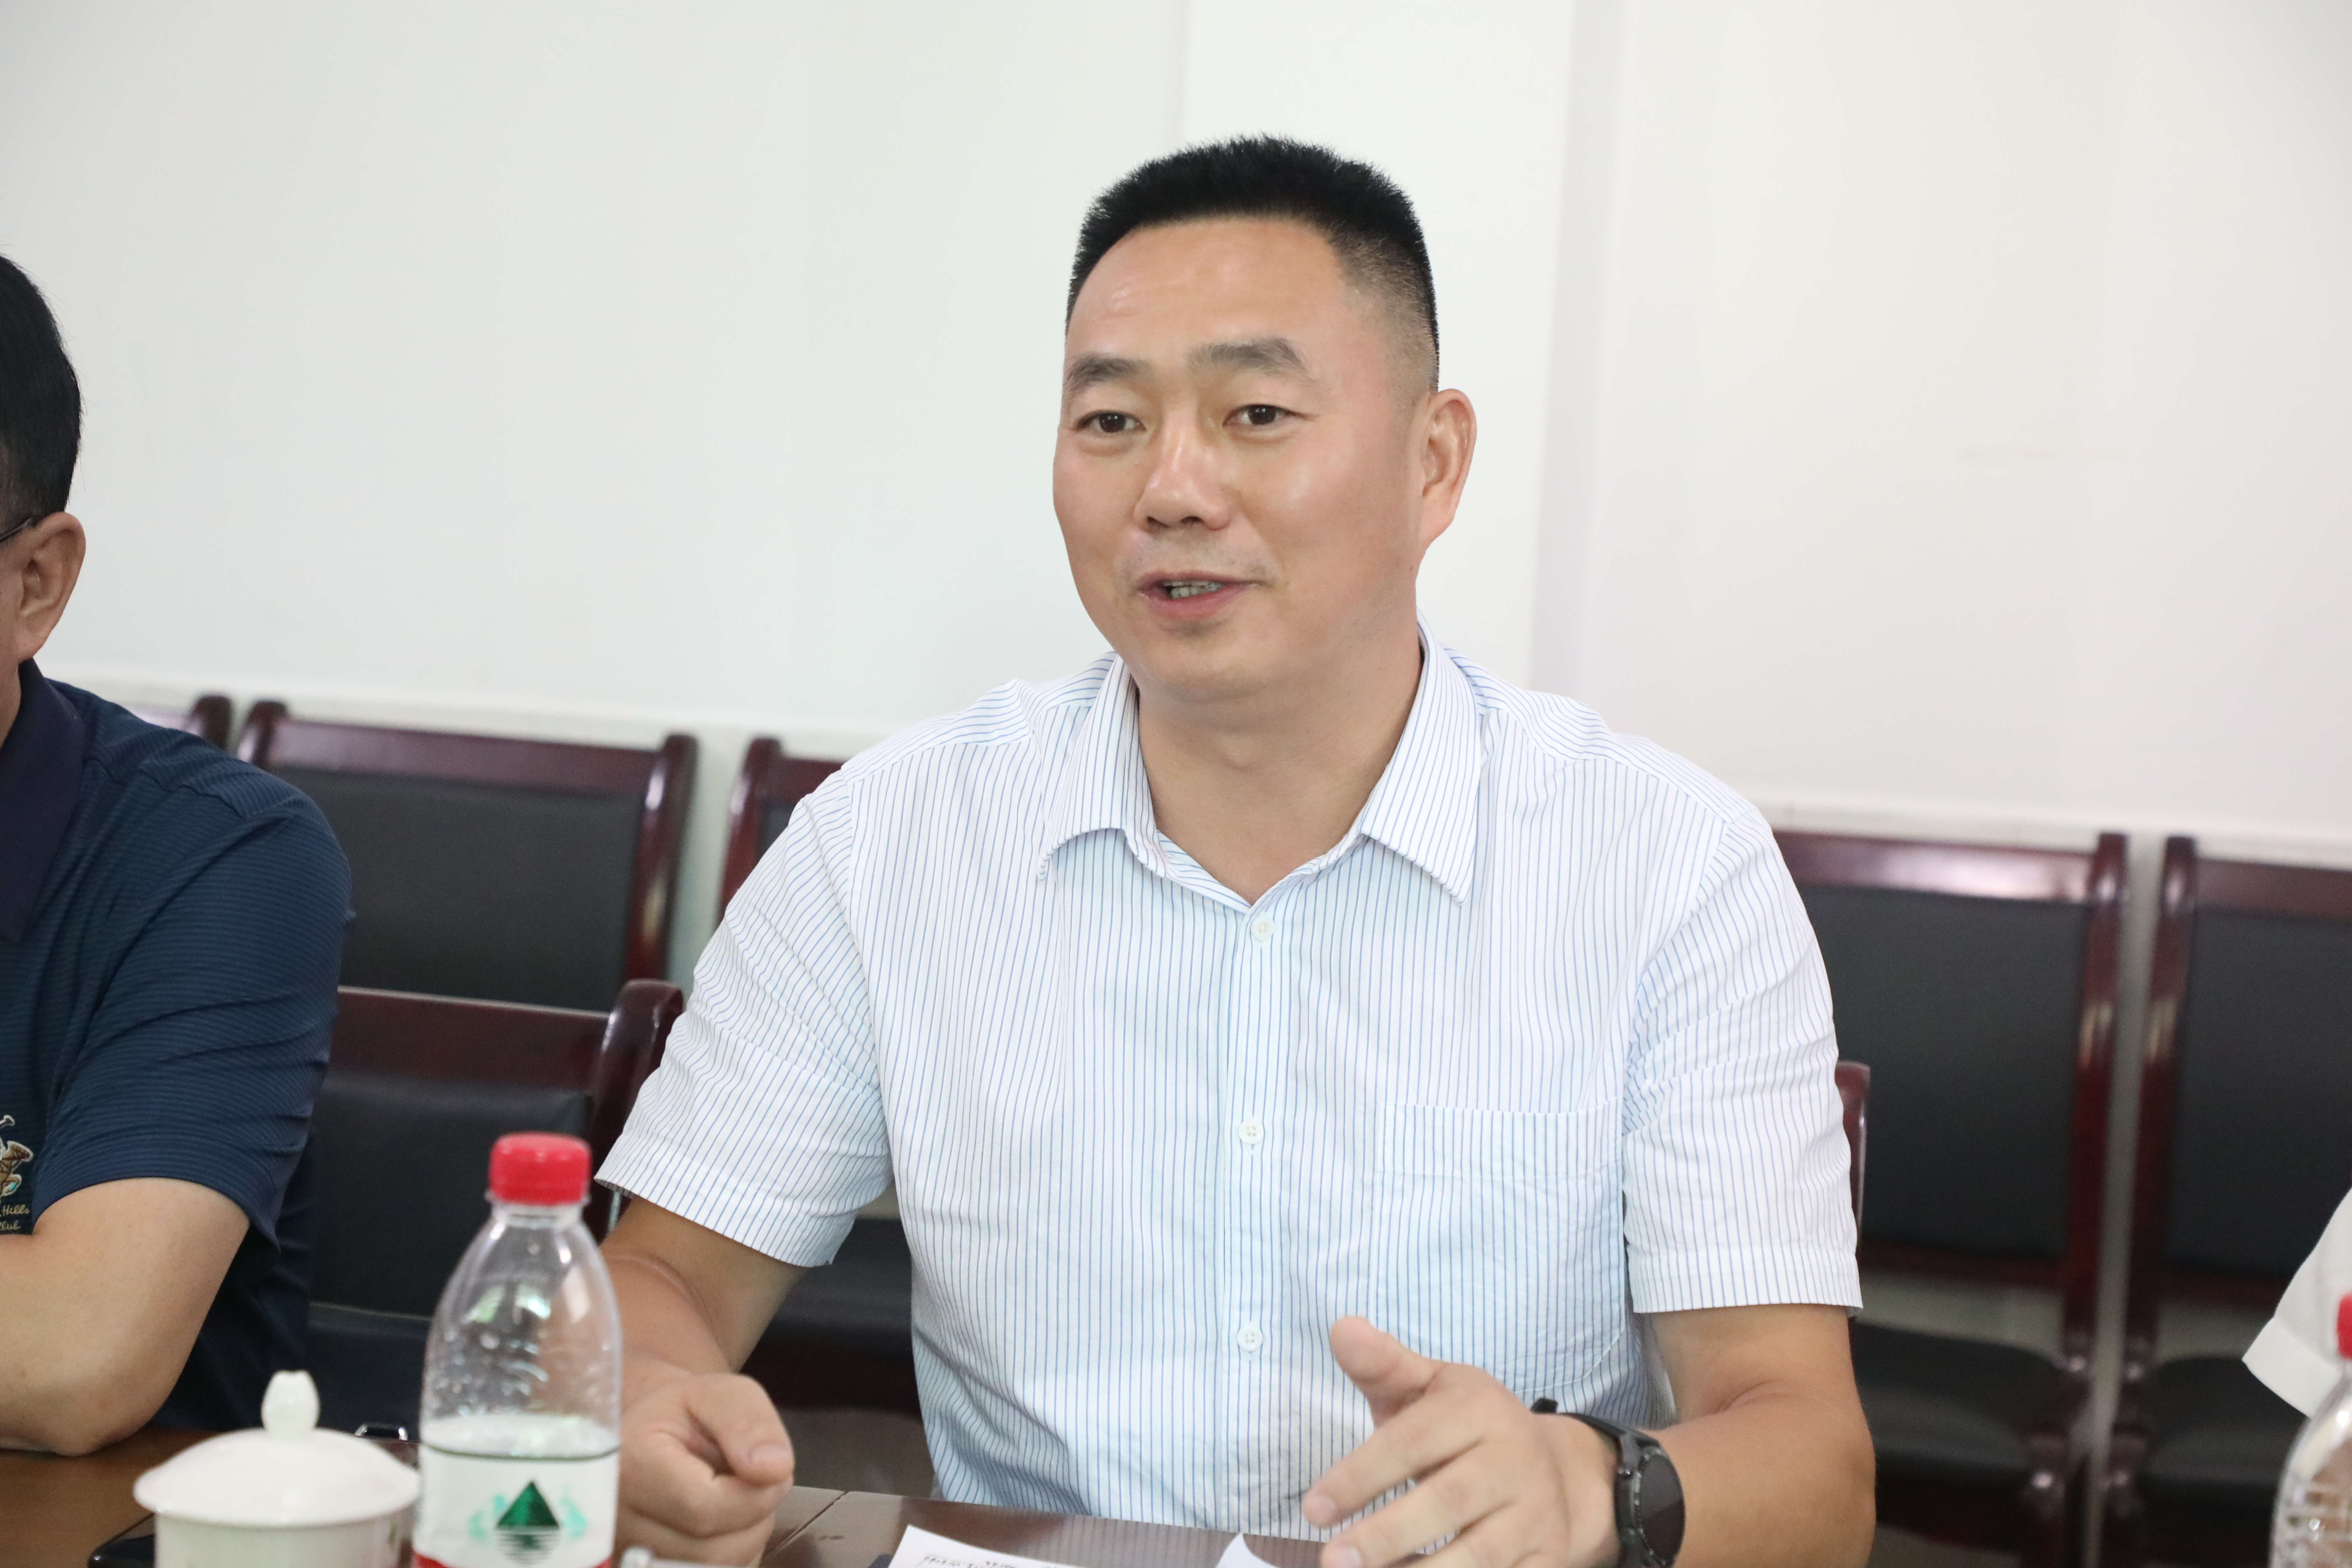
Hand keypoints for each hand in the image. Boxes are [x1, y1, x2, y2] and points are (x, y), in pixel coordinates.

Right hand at [618, 1367, 796, 1565]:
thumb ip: (749, 1422)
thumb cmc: (687, 1414)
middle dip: (753, 1516)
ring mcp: (626, 1556)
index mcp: (629, 1468)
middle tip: (746, 1479)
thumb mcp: (721, 1395)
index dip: (755, 1494)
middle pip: (712, 1550)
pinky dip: (732, 1555)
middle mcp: (617, 1523)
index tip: (767, 1468)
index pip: (705, 1510)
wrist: (654, 1437)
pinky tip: (720, 1524)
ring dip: (744, 1537)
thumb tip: (775, 1468)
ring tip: (730, 1497)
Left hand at [1303, 1317, 1618, 1567]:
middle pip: (1446, 1501)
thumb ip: (1384, 1363)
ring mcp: (1535, 1513)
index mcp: (1479, 1410)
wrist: (1559, 1470)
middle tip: (1331, 1560)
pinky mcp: (1548, 1556)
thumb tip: (1341, 1328)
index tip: (1313, 1509)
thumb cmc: (1468, 1428)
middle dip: (1386, 1534)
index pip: (1412, 1442)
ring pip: (1479, 1554)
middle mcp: (1514, 1460)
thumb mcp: (1430, 1386)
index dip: (1359, 1475)